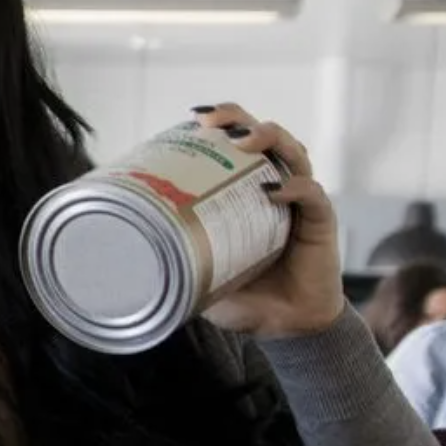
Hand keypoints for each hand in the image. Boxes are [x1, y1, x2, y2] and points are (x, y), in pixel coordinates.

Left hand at [192, 104, 345, 337]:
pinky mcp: (320, 220)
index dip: (218, 122)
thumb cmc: (242, 294)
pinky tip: (274, 192)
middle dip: (238, 118)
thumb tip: (124, 259)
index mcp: (242, 188)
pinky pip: (312, 195)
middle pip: (261, 133)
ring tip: (244, 142)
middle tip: (213, 122)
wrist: (283, 327)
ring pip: (292, 151)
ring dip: (269, 138)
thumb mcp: (197, 272)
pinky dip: (295, 188)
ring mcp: (299, 199)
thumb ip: (171, 260)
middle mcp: (273, 184)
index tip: (194, 118)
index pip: (233, 142)